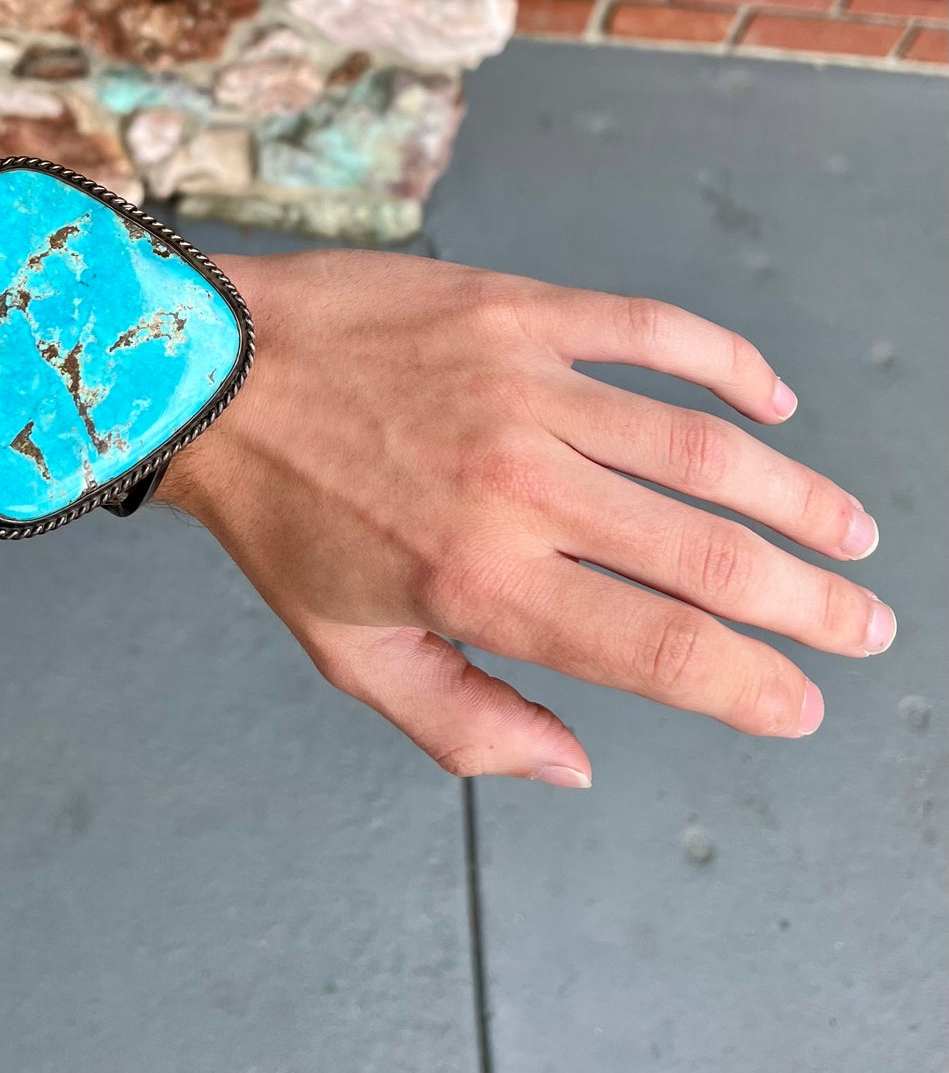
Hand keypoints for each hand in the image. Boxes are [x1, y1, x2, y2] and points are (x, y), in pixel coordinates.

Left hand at [163, 251, 890, 785]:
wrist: (211, 376)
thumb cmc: (278, 516)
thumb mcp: (348, 650)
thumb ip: (462, 720)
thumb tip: (575, 761)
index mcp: (478, 582)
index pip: (660, 651)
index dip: (751, 686)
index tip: (800, 702)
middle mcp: (518, 488)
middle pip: (710, 558)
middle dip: (809, 604)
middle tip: (863, 625)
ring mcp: (524, 388)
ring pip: (706, 447)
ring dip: (797, 496)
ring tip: (847, 532)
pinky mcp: (518, 311)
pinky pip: (653, 331)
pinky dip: (729, 364)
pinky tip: (770, 399)